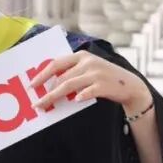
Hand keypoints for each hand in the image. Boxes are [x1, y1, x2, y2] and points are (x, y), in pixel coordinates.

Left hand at [29, 51, 149, 114]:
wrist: (130, 85)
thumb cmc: (105, 78)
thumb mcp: (89, 69)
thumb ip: (72, 73)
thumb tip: (50, 85)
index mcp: (81, 56)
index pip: (56, 63)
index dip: (42, 74)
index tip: (32, 85)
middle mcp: (87, 62)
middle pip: (60, 77)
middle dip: (46, 91)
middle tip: (36, 103)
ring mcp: (96, 73)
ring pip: (69, 85)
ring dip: (54, 97)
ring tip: (45, 106)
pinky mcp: (104, 84)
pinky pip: (88, 91)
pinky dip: (80, 96)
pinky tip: (74, 102)